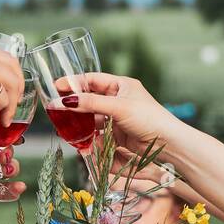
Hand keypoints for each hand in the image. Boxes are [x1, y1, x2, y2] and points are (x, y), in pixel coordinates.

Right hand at [60, 72, 181, 154]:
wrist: (167, 144)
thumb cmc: (149, 118)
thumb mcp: (118, 107)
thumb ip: (91, 104)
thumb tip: (65, 102)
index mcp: (121, 86)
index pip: (92, 80)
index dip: (74, 83)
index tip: (57, 87)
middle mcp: (118, 100)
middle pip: (89, 101)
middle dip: (74, 107)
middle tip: (57, 111)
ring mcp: (117, 118)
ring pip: (92, 119)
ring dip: (80, 125)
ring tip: (66, 129)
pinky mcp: (117, 135)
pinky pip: (98, 134)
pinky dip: (89, 138)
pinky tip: (81, 142)